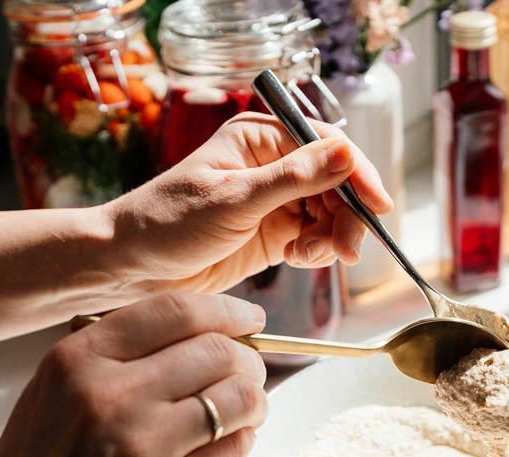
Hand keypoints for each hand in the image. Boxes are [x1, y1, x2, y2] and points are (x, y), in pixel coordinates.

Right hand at [0, 293, 266, 456]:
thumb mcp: (59, 386)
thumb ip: (124, 352)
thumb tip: (209, 330)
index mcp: (79, 361)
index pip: (176, 311)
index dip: (226, 310)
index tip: (249, 318)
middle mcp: (111, 398)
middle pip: (218, 352)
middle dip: (247, 359)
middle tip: (248, 371)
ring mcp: (142, 449)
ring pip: (240, 398)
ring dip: (254, 399)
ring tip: (245, 408)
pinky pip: (236, 448)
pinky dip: (243, 438)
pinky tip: (228, 440)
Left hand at [108, 112, 392, 295]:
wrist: (131, 267)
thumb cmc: (168, 223)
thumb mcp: (234, 199)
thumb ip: (294, 179)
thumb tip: (346, 155)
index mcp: (261, 138)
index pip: (328, 148)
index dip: (358, 176)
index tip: (378, 207)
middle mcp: (274, 164)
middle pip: (337, 184)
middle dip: (347, 217)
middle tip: (346, 251)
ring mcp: (276, 200)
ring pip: (331, 214)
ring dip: (332, 238)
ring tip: (308, 258)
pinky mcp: (276, 233)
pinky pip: (316, 237)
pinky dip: (317, 251)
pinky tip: (297, 259)